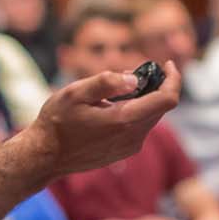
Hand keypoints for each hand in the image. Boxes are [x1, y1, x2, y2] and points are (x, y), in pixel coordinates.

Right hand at [25, 63, 180, 176]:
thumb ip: (106, 82)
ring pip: (151, 116)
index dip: (173, 79)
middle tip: (136, 72)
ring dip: (145, 99)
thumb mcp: (75, 92)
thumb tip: (135, 78)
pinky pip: (141, 127)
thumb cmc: (57, 121)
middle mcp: (133, 137)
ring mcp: (130, 147)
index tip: (167, 64)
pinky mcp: (125, 151)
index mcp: (124, 120)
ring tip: (119, 89)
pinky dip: (137, 111)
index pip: (167, 99)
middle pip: (161, 107)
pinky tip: (114, 106)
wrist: (45, 156)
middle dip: (157, 85)